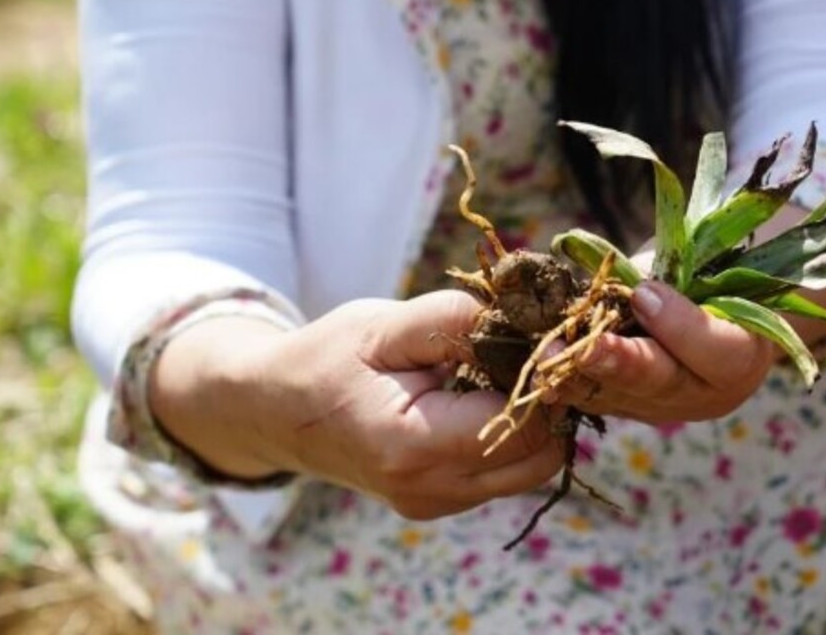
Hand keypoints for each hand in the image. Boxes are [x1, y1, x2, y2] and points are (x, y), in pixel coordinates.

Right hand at [152, 291, 563, 519]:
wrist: (275, 411)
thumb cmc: (328, 358)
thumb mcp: (385, 324)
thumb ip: (455, 320)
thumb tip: (529, 323)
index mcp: (412, 446)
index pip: (524, 425)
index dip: (547, 378)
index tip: (549, 335)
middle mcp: (430, 490)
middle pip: (540, 455)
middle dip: (551, 402)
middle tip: (536, 349)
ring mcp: (436, 504)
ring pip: (530, 469)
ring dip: (536, 420)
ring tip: (508, 368)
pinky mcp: (440, 503)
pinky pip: (504, 473)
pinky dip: (512, 435)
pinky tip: (485, 394)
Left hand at [541, 278, 774, 422]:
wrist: (710, 312)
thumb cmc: (711, 277)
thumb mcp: (707, 268)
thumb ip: (680, 273)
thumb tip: (632, 280)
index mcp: (743, 354)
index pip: (718, 352)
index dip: (679, 325)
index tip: (643, 293)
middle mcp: (706, 393)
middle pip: (663, 382)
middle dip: (620, 363)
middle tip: (587, 347)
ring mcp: (666, 408)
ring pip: (621, 396)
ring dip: (580, 375)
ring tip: (549, 356)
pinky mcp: (630, 409)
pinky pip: (596, 399)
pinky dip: (567, 383)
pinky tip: (540, 371)